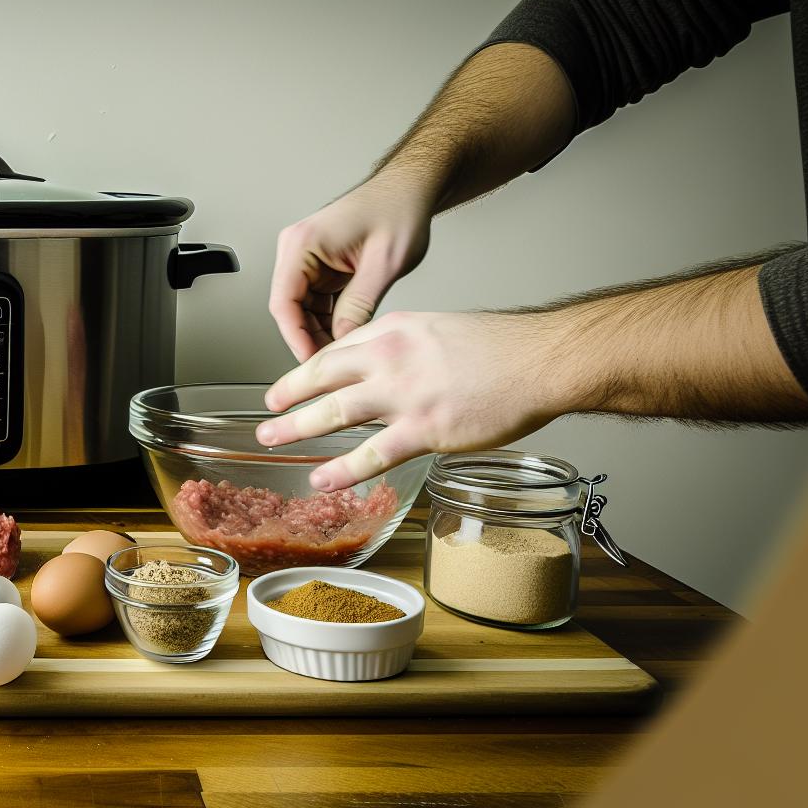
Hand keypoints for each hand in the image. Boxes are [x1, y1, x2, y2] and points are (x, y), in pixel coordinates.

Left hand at [257, 311, 565, 490]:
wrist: (539, 360)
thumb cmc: (503, 347)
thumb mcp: (440, 329)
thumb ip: (407, 347)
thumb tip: (388, 366)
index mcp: (394, 331)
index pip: (337, 349)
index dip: (308, 369)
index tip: (293, 382)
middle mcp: (389, 358)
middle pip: (320, 376)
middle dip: (287, 395)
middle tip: (267, 409)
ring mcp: (403, 395)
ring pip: (333, 413)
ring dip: (296, 428)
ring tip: (271, 440)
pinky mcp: (423, 430)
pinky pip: (370, 455)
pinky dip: (339, 470)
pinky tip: (320, 479)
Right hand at [270, 174, 433, 362]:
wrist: (410, 190)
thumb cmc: (398, 210)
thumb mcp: (383, 265)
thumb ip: (359, 306)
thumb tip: (343, 340)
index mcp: (303, 244)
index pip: (283, 302)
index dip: (294, 337)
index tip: (310, 362)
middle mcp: (298, 250)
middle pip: (289, 308)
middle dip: (309, 338)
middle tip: (332, 363)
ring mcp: (308, 258)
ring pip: (303, 309)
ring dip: (321, 331)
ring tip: (344, 350)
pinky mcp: (321, 265)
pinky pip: (318, 302)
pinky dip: (331, 320)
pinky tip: (347, 332)